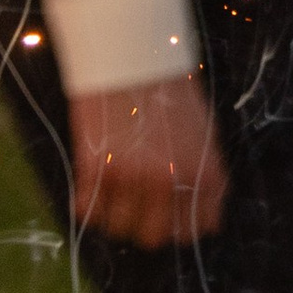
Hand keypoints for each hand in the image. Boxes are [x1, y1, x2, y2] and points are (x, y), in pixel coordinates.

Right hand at [66, 76, 227, 245]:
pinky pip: (88, 212)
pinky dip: (88, 206)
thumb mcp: (205, 132)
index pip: (196, 229)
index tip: (170, 218)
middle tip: (139, 207)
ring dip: (116, 217)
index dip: (181, 227)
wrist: (135, 55)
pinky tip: (93, 187)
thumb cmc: (173, 88)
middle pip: (156, 237)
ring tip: (114, 193)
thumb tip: (202, 211)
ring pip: (120, 229)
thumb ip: (203, 175)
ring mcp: (131, 179)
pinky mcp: (96, 170)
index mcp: (204, 174)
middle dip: (147, 226)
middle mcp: (170, 183)